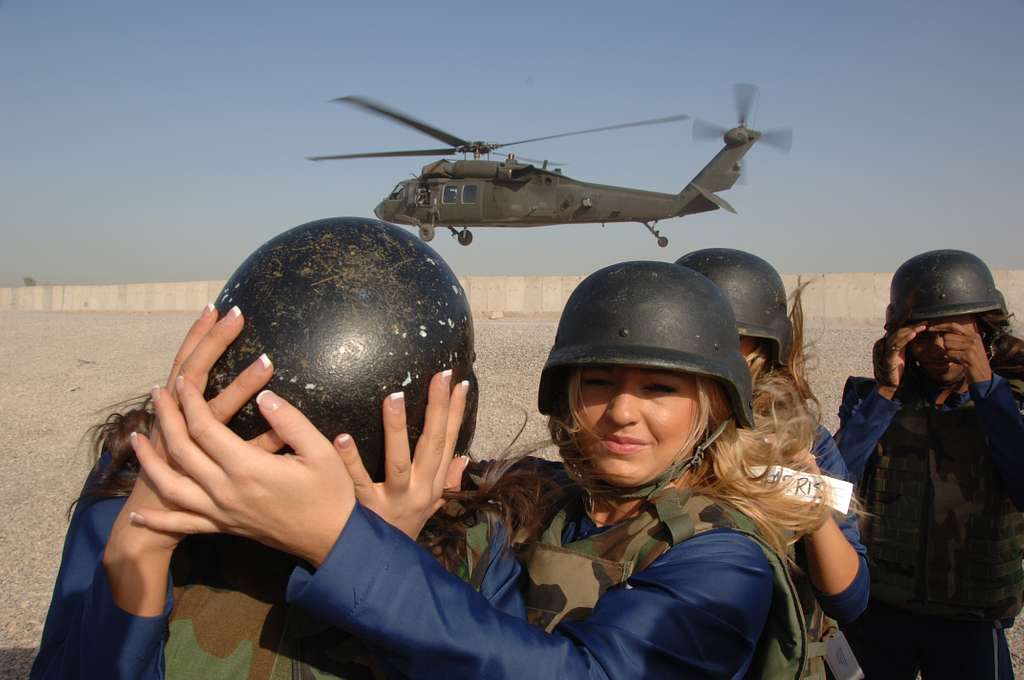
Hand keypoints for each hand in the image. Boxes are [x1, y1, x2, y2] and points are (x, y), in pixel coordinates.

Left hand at [133, 376, 355, 567]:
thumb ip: (290, 421)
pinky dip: (157, 519)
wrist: (332, 539)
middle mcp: (225, 491)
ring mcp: (220, 512)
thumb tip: (263, 395)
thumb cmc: (330, 493)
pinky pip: (182, 524)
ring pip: (171, 486)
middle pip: (182, 450)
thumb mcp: (320, 451)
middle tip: (156, 393)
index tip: (181, 381)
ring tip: (137, 438)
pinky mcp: (223, 527)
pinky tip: (137, 512)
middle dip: (166, 418)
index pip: (205, 428)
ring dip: (150, 461)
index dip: (189, 402)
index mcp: (247, 468)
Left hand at [338, 372, 469, 539]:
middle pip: (432, 444)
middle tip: (439, 377)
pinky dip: (351, 460)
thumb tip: (464, 457)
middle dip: (438, 408)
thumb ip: (447, 481)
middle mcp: (419, 491)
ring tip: (394, 396)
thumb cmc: (403, 530)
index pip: (449, 441)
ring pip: (399, 461)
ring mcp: (393, 500)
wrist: (384, 573)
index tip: (460, 382)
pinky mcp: (365, 510)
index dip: (456, 412)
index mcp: (433, 484)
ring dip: (396, 428)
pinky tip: (342, 437)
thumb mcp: (431, 507)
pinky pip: (357, 481)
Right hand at [873, 323, 926, 398]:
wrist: (891, 387)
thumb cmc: (899, 373)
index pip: (900, 331)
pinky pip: (896, 345)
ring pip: (897, 336)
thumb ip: (909, 348)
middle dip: (912, 326)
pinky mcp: (887, 357)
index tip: (924, 323)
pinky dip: (905, 339)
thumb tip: (920, 340)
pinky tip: (914, 334)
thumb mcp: (906, 357)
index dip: (911, 326)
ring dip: (911, 330)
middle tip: (925, 322)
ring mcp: (885, 350)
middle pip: (898, 331)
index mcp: (890, 345)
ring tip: (922, 326)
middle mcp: (885, 345)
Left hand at [928, 319, 991, 383]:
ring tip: (959, 358)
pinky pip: (949, 354)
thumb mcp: (967, 347)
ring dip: (949, 353)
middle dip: (946, 346)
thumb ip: (957, 339)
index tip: (931, 328)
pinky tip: (960, 362)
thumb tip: (941, 331)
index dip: (941, 326)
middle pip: (947, 336)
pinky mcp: (969, 355)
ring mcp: (972, 346)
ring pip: (947, 345)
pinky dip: (951, 359)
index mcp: (973, 335)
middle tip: (956, 353)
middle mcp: (973, 338)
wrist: (983, 377)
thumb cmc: (972, 363)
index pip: (954, 325)